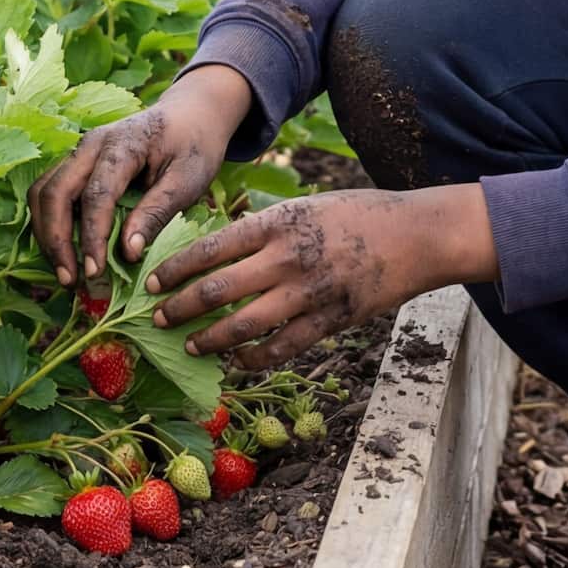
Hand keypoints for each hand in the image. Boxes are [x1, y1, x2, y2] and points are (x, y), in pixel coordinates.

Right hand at [31, 65, 253, 284]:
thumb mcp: (188, 179)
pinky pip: (50, 192)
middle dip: (56, 240)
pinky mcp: (76, 163)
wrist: (191, 113)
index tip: (95, 272)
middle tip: (71, 280)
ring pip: (43, 193)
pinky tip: (65, 252)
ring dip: (47, 234)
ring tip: (65, 272)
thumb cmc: (193, 145)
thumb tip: (127, 252)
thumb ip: (156, 212)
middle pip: (54, 192)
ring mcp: (79, 151)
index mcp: (122, 144)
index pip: (95, 195)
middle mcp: (91, 144)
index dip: (92, 237)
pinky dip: (50, 224)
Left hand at [145, 184, 496, 369]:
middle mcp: (287, 258)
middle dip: (181, 307)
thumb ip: (266, 228)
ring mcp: (308, 293)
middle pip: (218, 289)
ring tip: (190, 346)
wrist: (416, 236)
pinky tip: (238, 361)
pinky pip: (282, 347)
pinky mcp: (330, 321)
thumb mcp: (306, 205)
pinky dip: (254, 358)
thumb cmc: (358, 214)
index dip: (176, 268)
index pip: (211, 247)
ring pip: (244, 325)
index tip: (151, 281)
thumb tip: (219, 250)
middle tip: (157, 319)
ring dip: (210, 339)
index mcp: (278, 223)